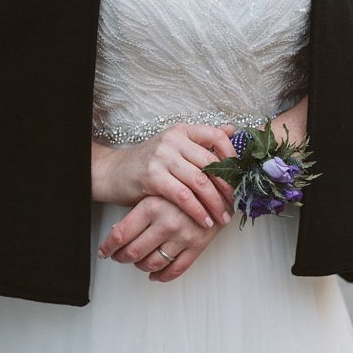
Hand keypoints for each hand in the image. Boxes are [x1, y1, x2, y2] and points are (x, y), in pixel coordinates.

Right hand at [92, 123, 237, 228]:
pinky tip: (204, 221)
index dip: (232, 157)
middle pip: (211, 163)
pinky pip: (183, 196)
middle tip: (235, 205)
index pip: (216, 136)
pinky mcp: (153, 176)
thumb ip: (201, 142)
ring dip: (215, 203)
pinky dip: (197, 211)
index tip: (239, 176)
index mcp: (182, 131)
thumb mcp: (174, 147)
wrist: (113, 172)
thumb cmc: (147, 163)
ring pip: (200, 182)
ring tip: (223, 217)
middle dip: (227, 187)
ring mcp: (162, 157)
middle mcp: (173, 140)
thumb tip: (233, 130)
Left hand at [97, 195, 227, 281]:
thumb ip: (139, 209)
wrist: (221, 181)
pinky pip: (177, 269)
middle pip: (134, 252)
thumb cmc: (185, 184)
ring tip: (137, 262)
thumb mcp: (158, 189)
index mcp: (152, 206)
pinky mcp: (199, 245)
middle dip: (121, 257)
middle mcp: (167, 222)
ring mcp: (184, 236)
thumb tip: (116, 233)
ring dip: (141, 266)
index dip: (108, 247)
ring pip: (153, 264)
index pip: (121, 235)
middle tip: (117, 257)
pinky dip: (163, 276)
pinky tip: (155, 275)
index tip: (103, 251)